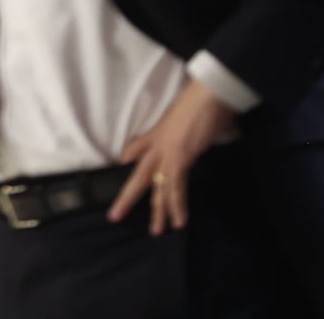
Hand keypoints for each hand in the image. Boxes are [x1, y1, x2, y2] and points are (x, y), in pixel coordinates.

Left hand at [107, 78, 235, 234]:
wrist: (209, 92)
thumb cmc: (203, 99)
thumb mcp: (188, 112)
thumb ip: (188, 125)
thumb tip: (203, 127)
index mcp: (158, 131)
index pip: (136, 147)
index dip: (129, 157)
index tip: (123, 164)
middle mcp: (157, 143)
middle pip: (138, 175)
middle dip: (127, 197)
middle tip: (115, 216)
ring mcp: (167, 152)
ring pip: (157, 188)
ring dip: (159, 212)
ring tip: (156, 232)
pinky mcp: (180, 158)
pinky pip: (176, 187)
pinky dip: (178, 206)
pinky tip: (179, 222)